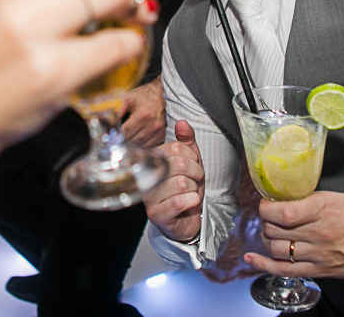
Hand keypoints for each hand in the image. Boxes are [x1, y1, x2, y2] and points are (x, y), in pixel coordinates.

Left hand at [121, 77, 165, 147]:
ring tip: (134, 132)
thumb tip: (113, 122)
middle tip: (126, 131)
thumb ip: (119, 110)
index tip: (120, 127)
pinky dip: (144, 143)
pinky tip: (141, 135)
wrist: (161, 95)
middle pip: (133, 140)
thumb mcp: (129, 97)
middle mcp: (153, 125)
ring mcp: (159, 131)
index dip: (121, 130)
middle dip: (127, 136)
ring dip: (135, 141)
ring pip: (141, 145)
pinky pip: (150, 146)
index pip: (127, 131)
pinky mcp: (163, 135)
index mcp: (144, 114)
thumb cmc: (143, 96)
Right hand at [142, 120, 203, 241]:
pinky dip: (192, 202)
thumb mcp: (191, 162)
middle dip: (196, 173)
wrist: (186, 220)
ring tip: (190, 194)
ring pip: (182, 184)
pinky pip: (179, 202)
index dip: (192, 157)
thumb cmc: (186, 189)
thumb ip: (187, 142)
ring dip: (194, 190)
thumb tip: (182, 123)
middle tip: (195, 182)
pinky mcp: (156, 214)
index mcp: (153, 160)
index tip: (192, 167)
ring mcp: (149, 196)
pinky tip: (190, 204)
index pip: (177, 148)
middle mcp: (147, 177)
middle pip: (180, 164)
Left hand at [244, 192, 343, 279]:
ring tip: (270, 233)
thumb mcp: (337, 198)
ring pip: (275, 249)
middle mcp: (317, 232)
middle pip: (274, 230)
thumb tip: (287, 199)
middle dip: (265, 222)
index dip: (266, 207)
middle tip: (269, 217)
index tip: (266, 203)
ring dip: (266, 240)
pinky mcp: (319, 270)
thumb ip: (310, 200)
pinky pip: (284, 270)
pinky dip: (263, 266)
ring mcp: (316, 254)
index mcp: (322, 209)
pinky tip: (252, 259)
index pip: (281, 211)